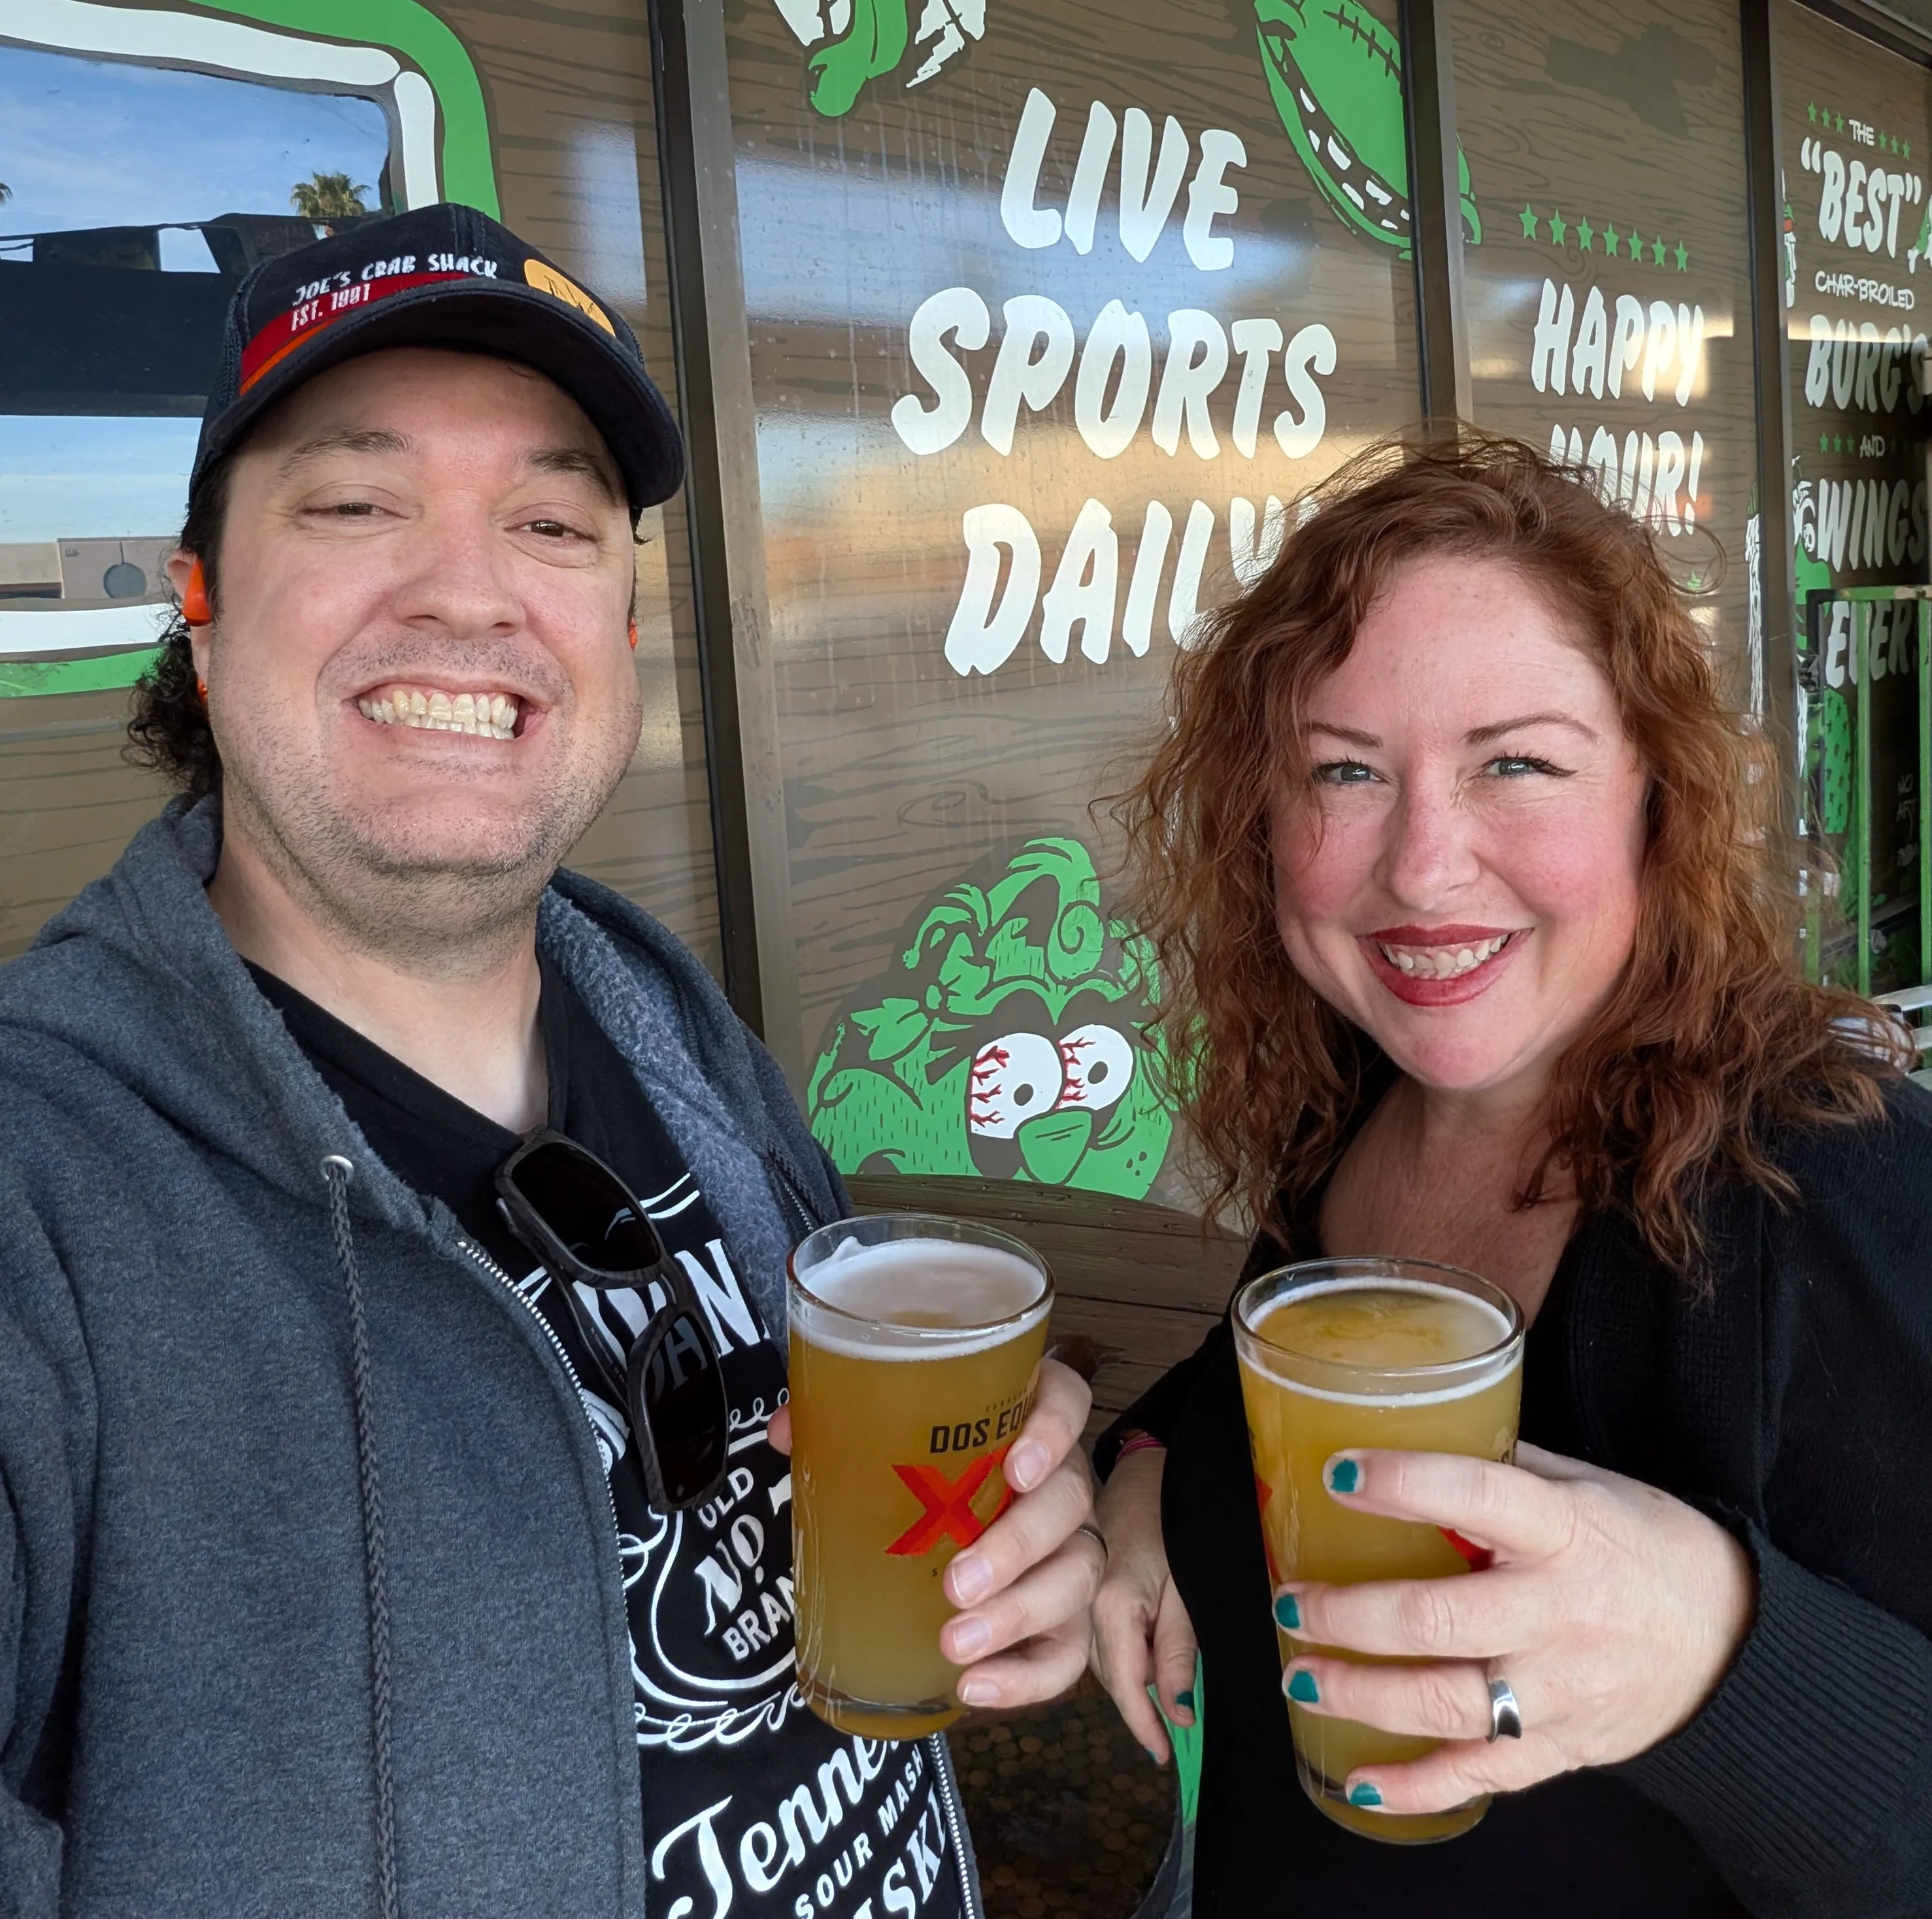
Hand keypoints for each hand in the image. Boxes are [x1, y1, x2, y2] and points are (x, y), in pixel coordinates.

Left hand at [767, 1358, 1101, 1710]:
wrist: (938, 1522)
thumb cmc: (919, 1470)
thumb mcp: (880, 1436)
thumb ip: (840, 1422)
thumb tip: (784, 1433)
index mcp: (1024, 1420)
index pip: (1066, 1402)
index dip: (1053, 1430)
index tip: (1015, 1468)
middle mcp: (1060, 1479)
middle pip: (1069, 1502)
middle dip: (1017, 1546)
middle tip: (956, 1584)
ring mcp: (1069, 1547)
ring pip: (1075, 1576)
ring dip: (1020, 1614)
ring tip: (956, 1644)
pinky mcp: (1064, 1613)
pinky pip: (1066, 1649)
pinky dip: (1026, 1676)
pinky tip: (975, 1687)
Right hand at [1088, 1445, 1198, 1765]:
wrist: (1147, 1463)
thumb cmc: (1177, 1518)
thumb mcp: (1189, 1584)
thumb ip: (1178, 1646)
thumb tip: (1178, 1713)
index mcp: (1113, 1607)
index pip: (1127, 1686)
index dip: (1146, 1727)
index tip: (1167, 1758)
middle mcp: (1084, 1607)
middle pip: (1106, 1676)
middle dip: (1135, 1709)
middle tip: (1167, 1739)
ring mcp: (1076, 1595)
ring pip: (1096, 1657)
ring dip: (1120, 1680)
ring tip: (1156, 1704)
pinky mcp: (1077, 1585)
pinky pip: (1092, 1633)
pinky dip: (1111, 1651)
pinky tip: (1130, 1655)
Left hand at [1274, 1442, 1754, 1815]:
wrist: (1734, 1638)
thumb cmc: (1643, 1544)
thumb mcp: (1585, 1484)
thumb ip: (1502, 1467)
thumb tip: (1407, 1433)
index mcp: (1564, 1531)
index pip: (1476, 1497)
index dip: (1405, 1484)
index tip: (1338, 1473)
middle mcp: (1560, 1614)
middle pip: (1438, 1620)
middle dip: (1349, 1614)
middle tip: (1289, 1599)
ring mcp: (1560, 1690)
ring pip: (1446, 1703)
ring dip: (1361, 1694)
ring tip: (1300, 1673)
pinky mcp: (1562, 1748)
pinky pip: (1479, 1777)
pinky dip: (1414, 1788)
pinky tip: (1356, 1781)